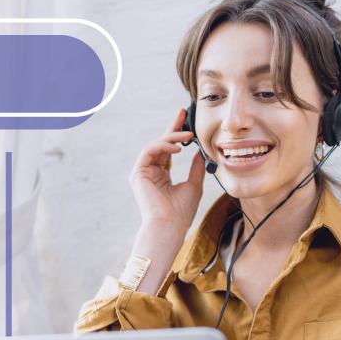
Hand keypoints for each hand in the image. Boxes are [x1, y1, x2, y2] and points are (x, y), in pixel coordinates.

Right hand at [128, 108, 205, 232]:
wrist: (169, 226)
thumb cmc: (181, 212)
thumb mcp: (194, 184)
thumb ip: (196, 167)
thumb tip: (202, 151)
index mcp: (162, 175)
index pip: (169, 149)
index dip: (177, 134)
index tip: (186, 119)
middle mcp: (151, 171)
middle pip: (161, 143)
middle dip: (173, 127)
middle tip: (184, 113)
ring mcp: (143, 172)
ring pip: (155, 145)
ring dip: (172, 137)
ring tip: (188, 136)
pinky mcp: (138, 173)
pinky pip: (149, 151)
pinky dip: (163, 145)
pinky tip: (177, 147)